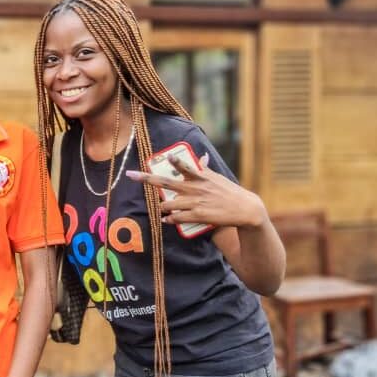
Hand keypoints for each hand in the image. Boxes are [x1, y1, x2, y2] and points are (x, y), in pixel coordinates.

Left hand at [126, 153, 265, 229]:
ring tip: (161, 209)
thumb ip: (205, 168)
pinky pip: (176, 218)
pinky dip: (169, 219)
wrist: (245, 209)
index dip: (174, 161)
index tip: (166, 156)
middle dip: (146, 179)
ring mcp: (195, 202)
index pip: (184, 165)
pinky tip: (166, 220)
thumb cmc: (228, 191)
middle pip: (165, 182)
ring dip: (161, 207)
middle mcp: (194, 188)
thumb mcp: (217, 177)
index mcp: (199, 176)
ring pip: (167, 204)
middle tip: (131, 175)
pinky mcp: (198, 216)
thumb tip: (202, 156)